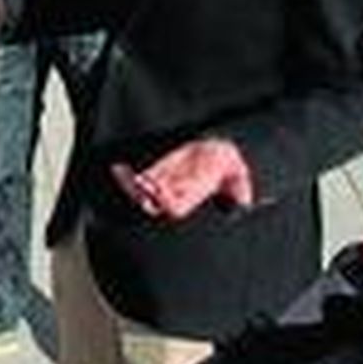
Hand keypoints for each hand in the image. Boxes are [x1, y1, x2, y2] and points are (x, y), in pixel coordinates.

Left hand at [111, 137, 254, 220]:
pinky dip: (126, 176)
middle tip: (138, 183)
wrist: (218, 156)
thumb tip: (244, 201)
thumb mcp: (238, 178)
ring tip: (121, 174)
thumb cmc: (229, 169)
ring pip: (142, 193)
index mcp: (192, 199)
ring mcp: (163, 186)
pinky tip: (118, 169)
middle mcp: (175, 196)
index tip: (157, 188)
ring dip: (130, 186)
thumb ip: (239, 190)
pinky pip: (138, 180)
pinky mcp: (155, 176)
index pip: (175, 208)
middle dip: (143, 195)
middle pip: (153, 203)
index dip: (165, 200)